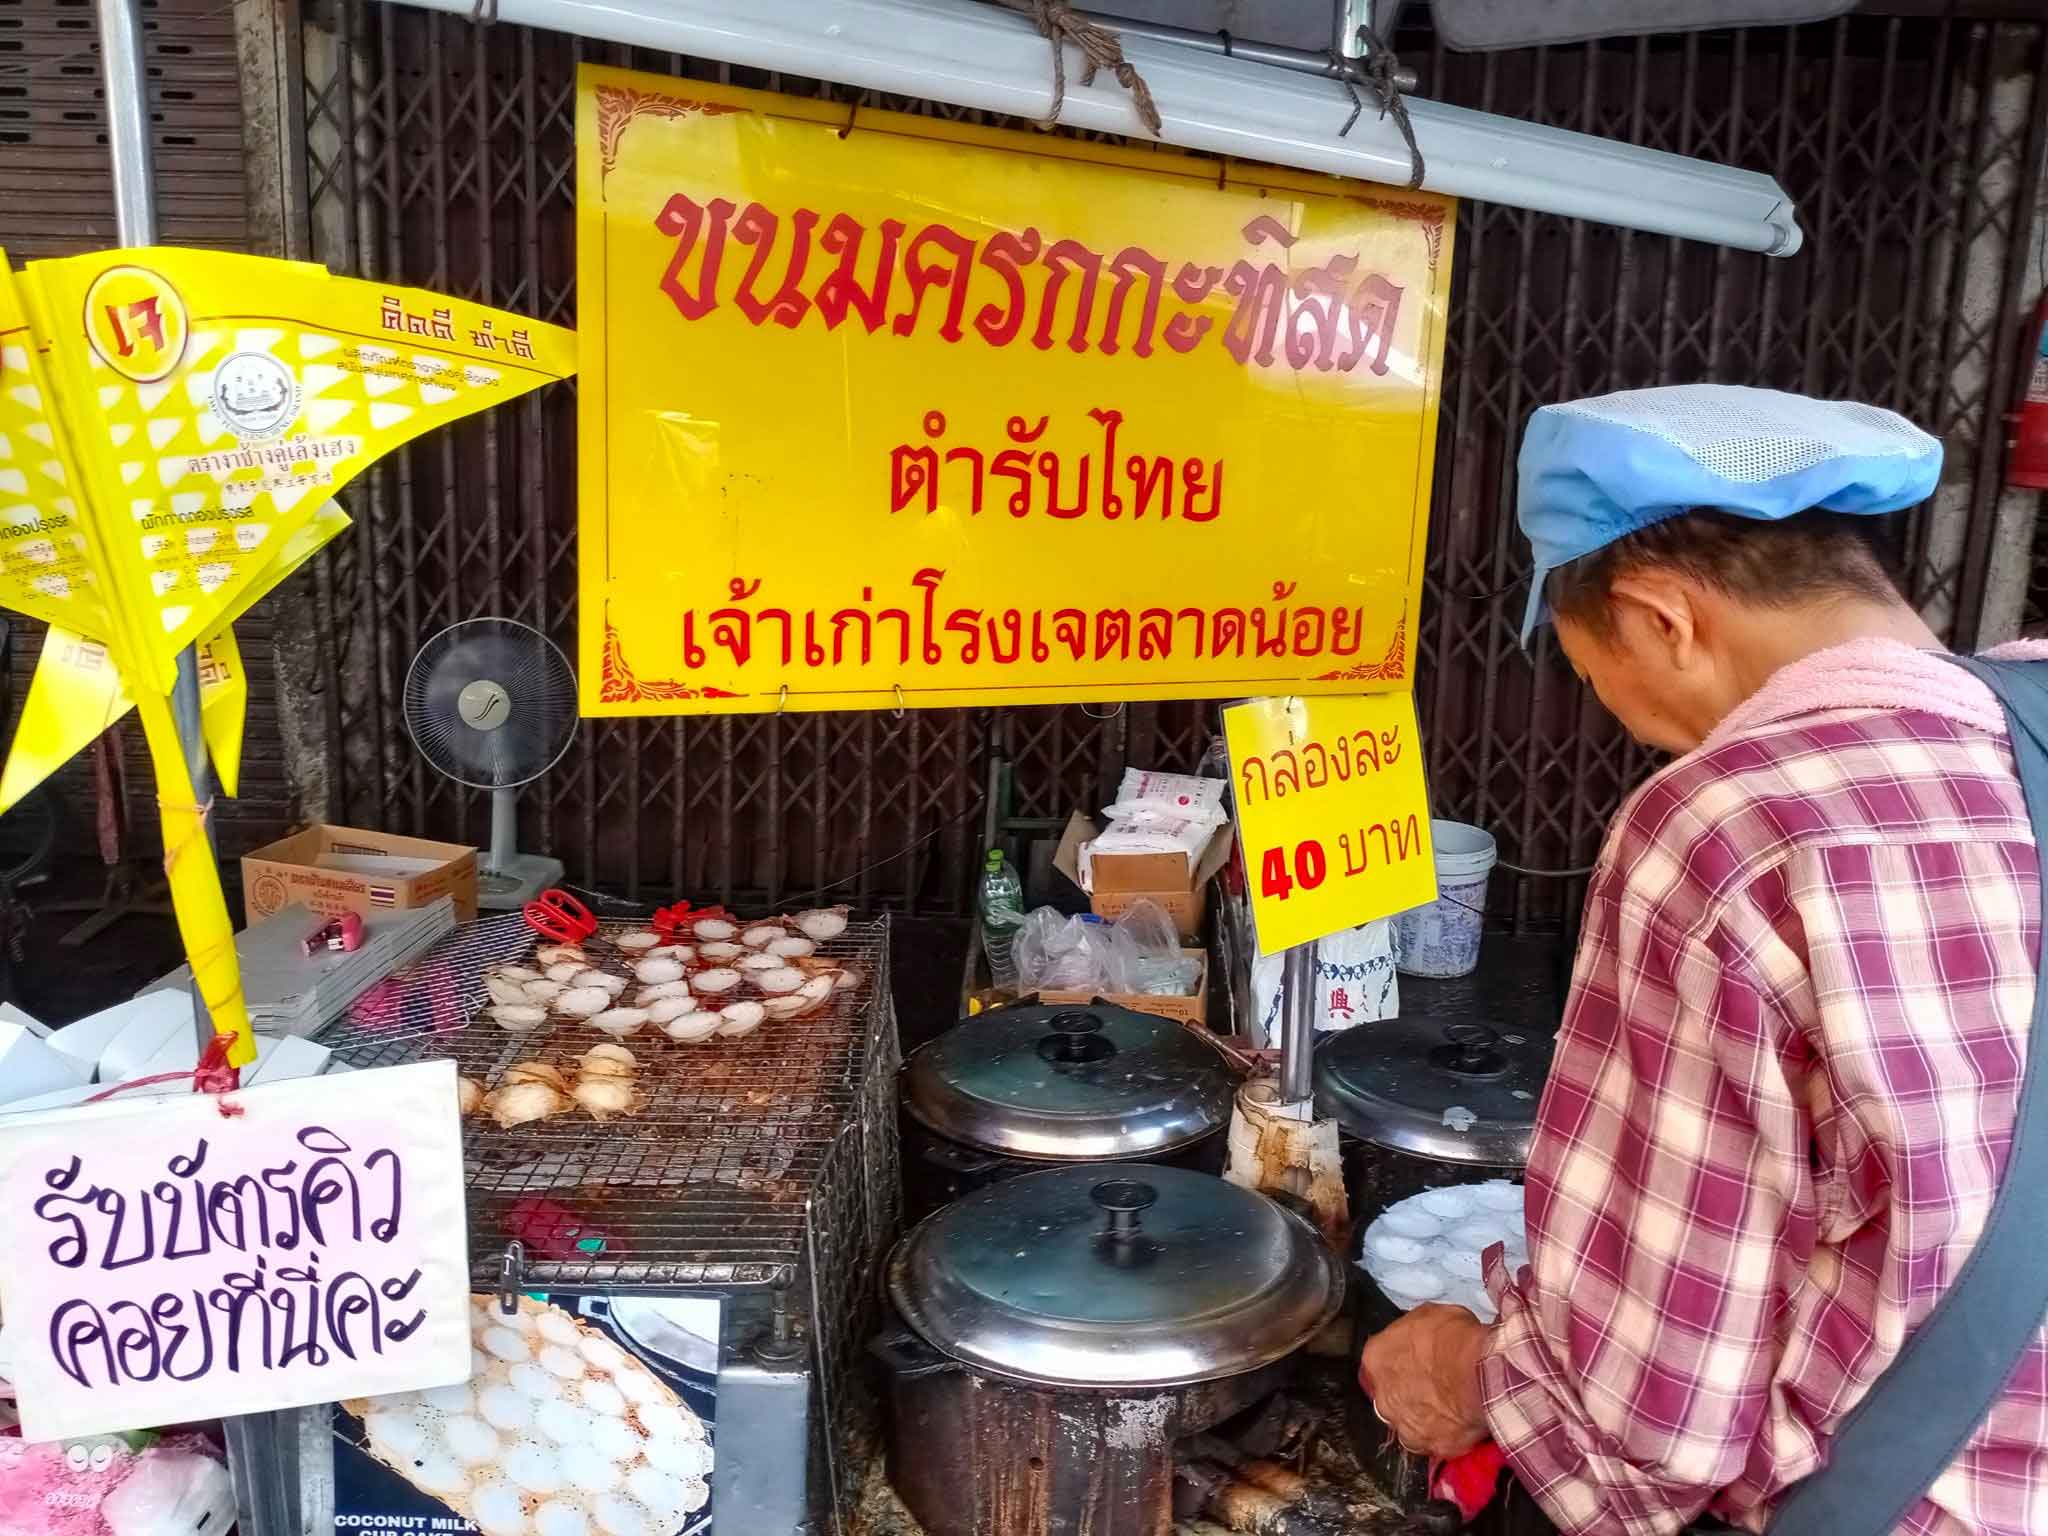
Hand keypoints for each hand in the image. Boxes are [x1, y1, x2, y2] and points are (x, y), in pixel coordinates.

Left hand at [1359, 1303, 1491, 1457]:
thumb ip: (1416, 1331)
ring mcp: (1405, 1426)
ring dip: (1425, 1418)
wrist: (1478, 1373)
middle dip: (1409, 1393)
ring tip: (1450, 1408)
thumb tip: (1423, 1335)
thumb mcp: (1430, 1315)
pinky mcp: (1431, 1446)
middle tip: (1435, 1386)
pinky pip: (1436, 1443)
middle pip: (1391, 1396)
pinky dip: (1447, 1436)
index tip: (1418, 1361)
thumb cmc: (1454, 1339)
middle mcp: (1383, 1396)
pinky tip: (1462, 1424)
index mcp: (1376, 1358)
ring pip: (1410, 1424)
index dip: (1401, 1360)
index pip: (1380, 1360)